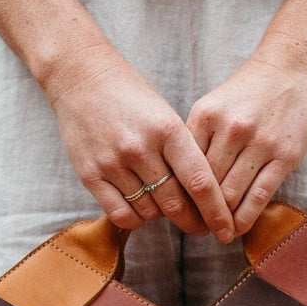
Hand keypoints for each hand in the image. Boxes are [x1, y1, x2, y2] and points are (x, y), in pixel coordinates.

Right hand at [48, 42, 234, 240]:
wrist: (81, 76)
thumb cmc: (132, 97)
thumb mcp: (166, 117)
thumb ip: (184, 154)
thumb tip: (203, 199)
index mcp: (168, 129)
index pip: (200, 182)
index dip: (216, 212)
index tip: (225, 229)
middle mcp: (140, 148)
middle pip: (175, 203)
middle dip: (193, 222)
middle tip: (201, 228)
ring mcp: (113, 162)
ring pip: (149, 212)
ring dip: (163, 216)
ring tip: (166, 206)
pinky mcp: (90, 174)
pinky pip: (121, 214)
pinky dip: (137, 219)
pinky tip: (142, 210)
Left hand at [186, 35, 306, 234]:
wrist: (293, 67)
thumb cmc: (249, 91)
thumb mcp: (213, 106)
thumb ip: (198, 139)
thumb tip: (179, 182)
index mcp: (205, 116)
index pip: (182, 166)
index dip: (177, 194)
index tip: (176, 212)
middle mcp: (230, 129)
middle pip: (204, 184)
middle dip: (197, 211)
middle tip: (195, 228)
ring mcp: (259, 143)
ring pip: (230, 195)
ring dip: (221, 219)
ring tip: (216, 231)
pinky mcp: (284, 156)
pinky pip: (259, 196)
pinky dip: (245, 218)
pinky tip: (237, 229)